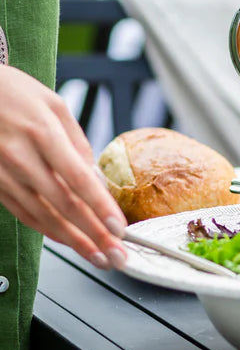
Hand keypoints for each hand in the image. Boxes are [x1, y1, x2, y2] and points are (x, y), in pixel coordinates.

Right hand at [0, 66, 126, 268]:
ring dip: (73, 241)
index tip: (119, 229)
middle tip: (116, 256)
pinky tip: (68, 242)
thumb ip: (78, 142)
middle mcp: (21, 157)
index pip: (78, 179)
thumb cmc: (12, 92)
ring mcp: (2, 173)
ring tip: (98, 257)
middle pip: (64, 205)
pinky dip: (47, 231)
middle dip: (93, 235)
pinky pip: (23, 213)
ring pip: (42, 216)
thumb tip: (96, 177)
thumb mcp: (53, 104)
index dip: (100, 207)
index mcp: (43, 133)